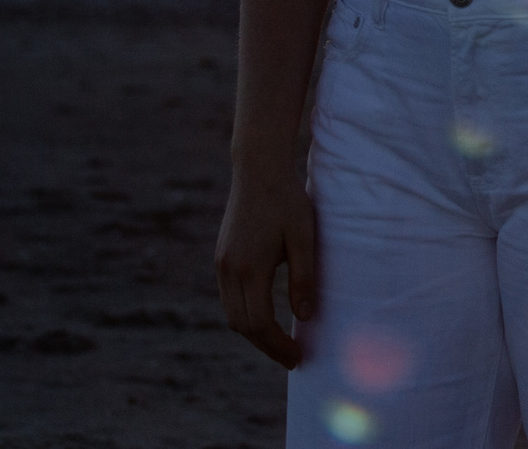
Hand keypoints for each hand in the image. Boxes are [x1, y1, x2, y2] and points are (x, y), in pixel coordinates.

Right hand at [215, 166, 316, 369]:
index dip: (277, 345)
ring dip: (255, 333)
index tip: (298, 357)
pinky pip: (229, 298)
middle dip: (267, 346)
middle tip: (292, 357)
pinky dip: (246, 314)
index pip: (259, 323)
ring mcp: (221, 263)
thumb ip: (304, 278)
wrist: (258, 170)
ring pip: (232, 314)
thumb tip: (305, 318)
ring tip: (281, 342)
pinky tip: (266, 316)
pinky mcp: (221, 257)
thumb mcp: (303, 237)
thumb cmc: (286, 201)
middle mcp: (229, 269)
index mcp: (250, 267)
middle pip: (242, 325)